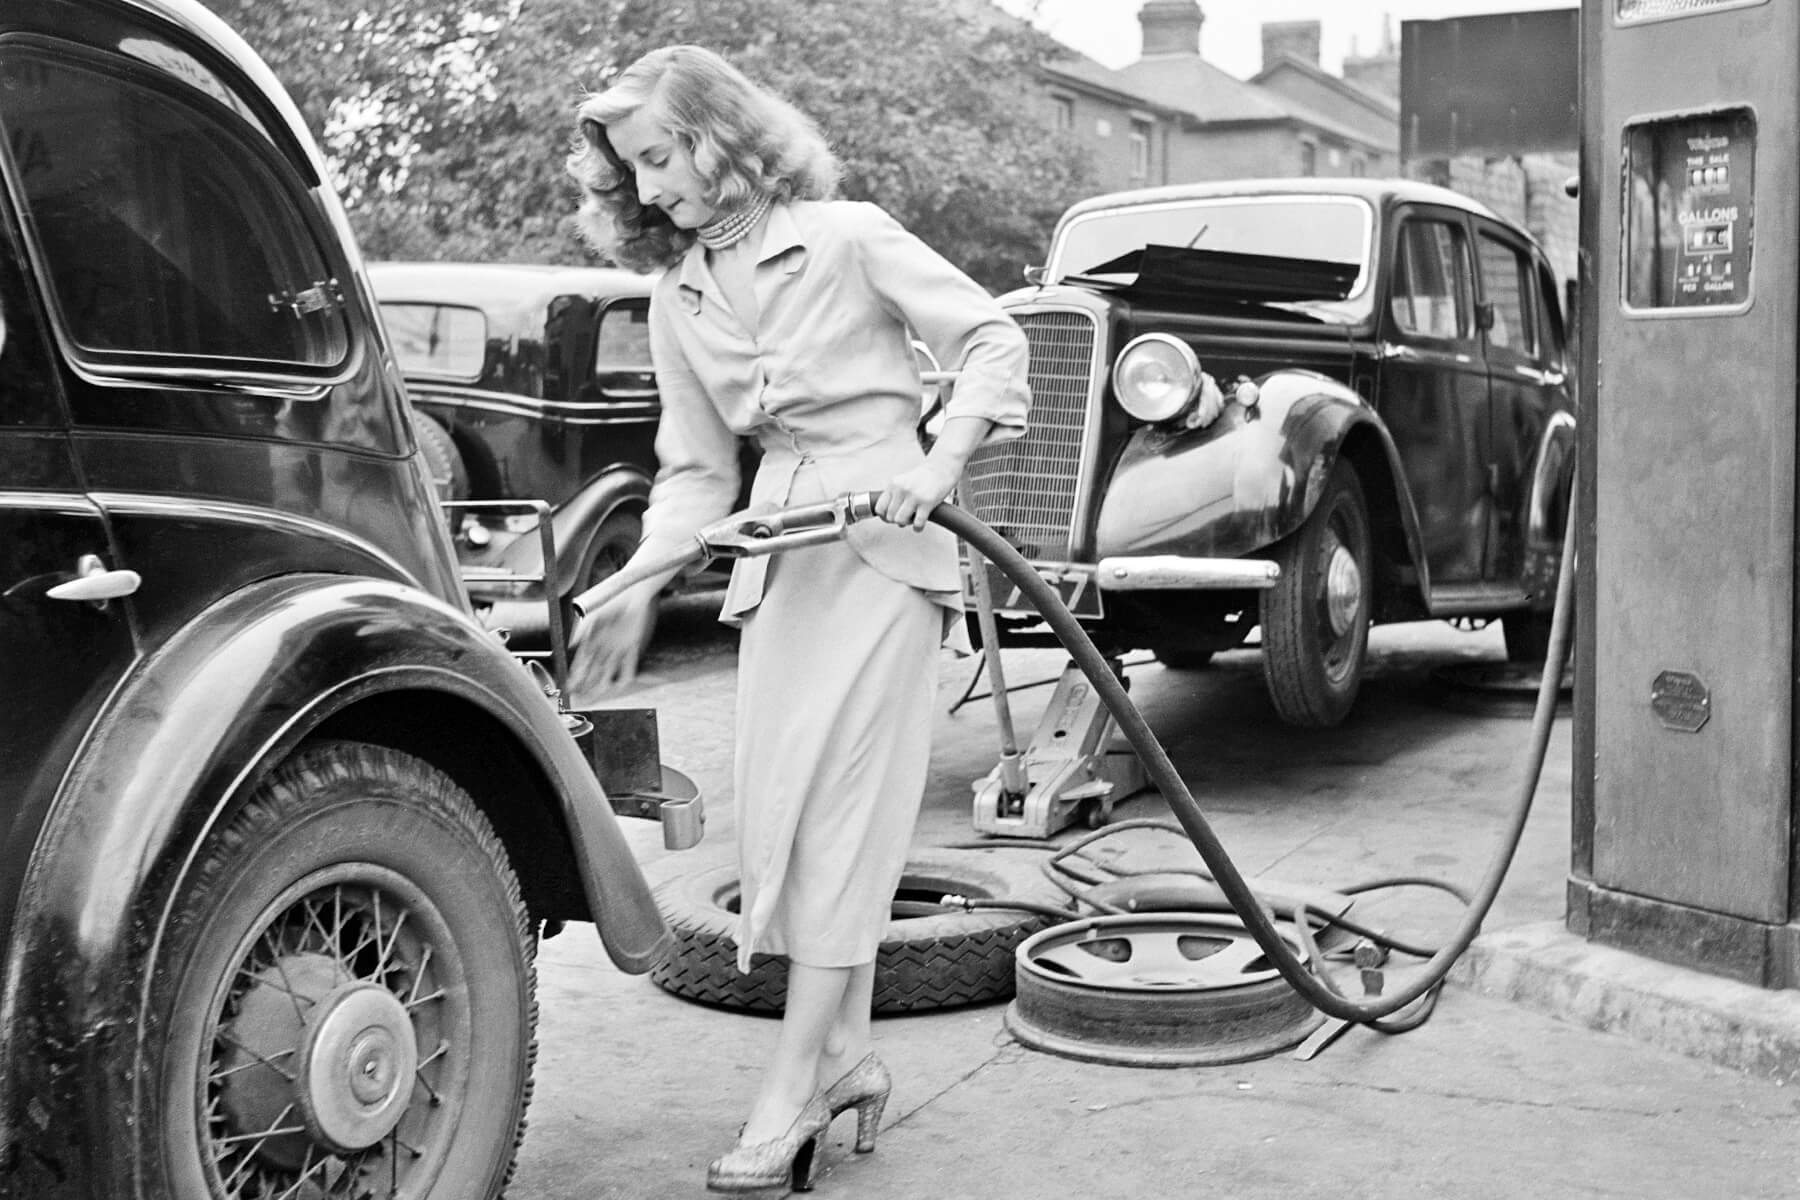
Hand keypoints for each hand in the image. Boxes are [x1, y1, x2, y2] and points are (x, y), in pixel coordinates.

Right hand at [565, 582, 657, 699]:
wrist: (633, 591)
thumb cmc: (612, 599)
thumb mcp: (594, 614)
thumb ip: (582, 630)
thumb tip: (570, 646)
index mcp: (591, 640)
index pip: (581, 663)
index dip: (575, 676)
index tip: (568, 688)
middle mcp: (604, 647)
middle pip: (593, 673)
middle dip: (585, 687)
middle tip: (580, 700)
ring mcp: (618, 649)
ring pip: (608, 674)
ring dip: (600, 687)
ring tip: (594, 698)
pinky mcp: (634, 648)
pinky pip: (628, 667)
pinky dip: (623, 677)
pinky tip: (616, 686)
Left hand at [875, 458, 959, 530]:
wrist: (942, 468)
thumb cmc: (923, 477)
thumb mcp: (903, 482)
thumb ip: (894, 497)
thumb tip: (889, 519)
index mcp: (893, 484)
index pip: (879, 508)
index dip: (884, 516)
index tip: (891, 517)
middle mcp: (902, 489)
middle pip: (890, 516)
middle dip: (897, 520)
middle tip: (905, 516)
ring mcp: (914, 496)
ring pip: (900, 520)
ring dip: (906, 523)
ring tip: (912, 519)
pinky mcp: (927, 502)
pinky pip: (917, 523)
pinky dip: (917, 528)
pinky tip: (919, 525)